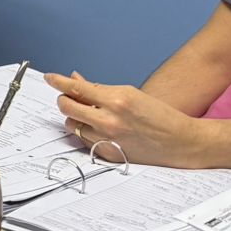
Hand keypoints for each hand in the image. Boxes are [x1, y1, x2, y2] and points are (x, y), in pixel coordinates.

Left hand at [45, 71, 202, 167]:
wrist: (181, 142)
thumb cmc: (159, 116)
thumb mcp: (130, 94)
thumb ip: (99, 89)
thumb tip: (75, 79)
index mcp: (116, 100)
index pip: (76, 88)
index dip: (58, 81)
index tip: (49, 77)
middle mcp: (109, 120)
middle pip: (67, 106)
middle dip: (64, 99)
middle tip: (67, 97)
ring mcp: (107, 138)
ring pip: (72, 124)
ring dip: (75, 117)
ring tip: (90, 114)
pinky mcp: (107, 153)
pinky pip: (83, 140)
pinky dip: (86, 131)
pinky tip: (99, 128)